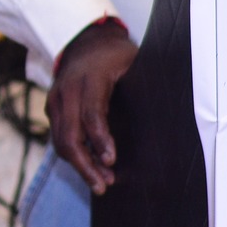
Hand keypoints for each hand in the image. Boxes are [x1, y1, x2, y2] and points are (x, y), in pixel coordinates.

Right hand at [48, 18, 136, 193]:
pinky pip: (59, 136)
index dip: (100, 140)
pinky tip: (91, 167)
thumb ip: (144, 85)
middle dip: (85, 164)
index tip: (112, 161)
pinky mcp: (51, 108)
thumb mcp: (133, 63)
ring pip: (60, 140)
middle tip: (103, 185)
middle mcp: (67, 90)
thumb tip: (175, 115)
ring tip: (100, 183)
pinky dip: (74, 154)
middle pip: (69, 134)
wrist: (84, 40)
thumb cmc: (115, 56)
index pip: (91, 114)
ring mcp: (55, 99)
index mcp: (89, 78)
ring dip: (79, 164)